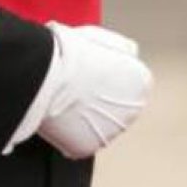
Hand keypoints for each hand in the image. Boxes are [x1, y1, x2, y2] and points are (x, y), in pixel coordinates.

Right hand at [37, 23, 152, 159]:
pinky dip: (66, 132)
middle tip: (74, 86)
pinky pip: (76, 141)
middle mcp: (131, 112)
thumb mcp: (104, 38)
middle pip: (113, 109)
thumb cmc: (70, 51)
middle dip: (95, 100)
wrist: (46, 73)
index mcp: (140, 84)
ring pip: (95, 126)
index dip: (104, 77)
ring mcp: (109, 133)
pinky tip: (57, 114)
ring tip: (63, 98)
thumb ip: (124, 50)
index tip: (88, 72)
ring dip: (82, 117)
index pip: (127, 86)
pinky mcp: (86, 148)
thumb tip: (131, 54)